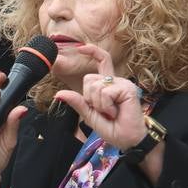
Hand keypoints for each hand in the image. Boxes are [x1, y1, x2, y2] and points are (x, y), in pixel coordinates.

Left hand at [52, 45, 163, 179]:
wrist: (128, 140)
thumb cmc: (113, 129)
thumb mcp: (90, 115)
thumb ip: (78, 103)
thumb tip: (58, 93)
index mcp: (108, 85)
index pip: (102, 61)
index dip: (92, 51)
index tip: (80, 47)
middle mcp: (116, 81)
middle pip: (88, 79)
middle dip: (90, 99)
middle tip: (104, 111)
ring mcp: (122, 84)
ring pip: (95, 87)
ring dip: (99, 105)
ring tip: (112, 113)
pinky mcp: (127, 88)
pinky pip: (105, 93)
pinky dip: (106, 106)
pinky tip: (116, 112)